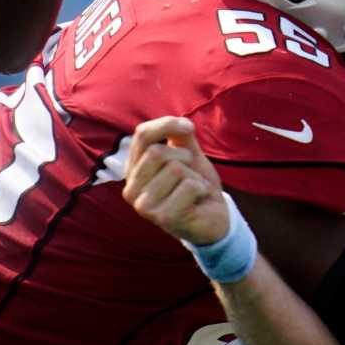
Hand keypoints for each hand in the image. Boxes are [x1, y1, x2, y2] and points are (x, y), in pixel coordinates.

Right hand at [122, 116, 228, 245]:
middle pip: (156, 152)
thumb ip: (180, 136)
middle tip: (191, 173)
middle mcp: (131, 189)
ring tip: (194, 190)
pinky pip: (189, 185)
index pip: (141, 135)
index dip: (167, 124)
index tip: (189, 128)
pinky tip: (198, 200)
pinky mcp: (162, 217)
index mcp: (132, 171)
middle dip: (184, 156)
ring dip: (194, 176)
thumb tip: (180, 123)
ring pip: (174, 168)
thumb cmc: (195, 186)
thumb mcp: (188, 155)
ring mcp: (143, 206)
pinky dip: (201, 188)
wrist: (213, 220)